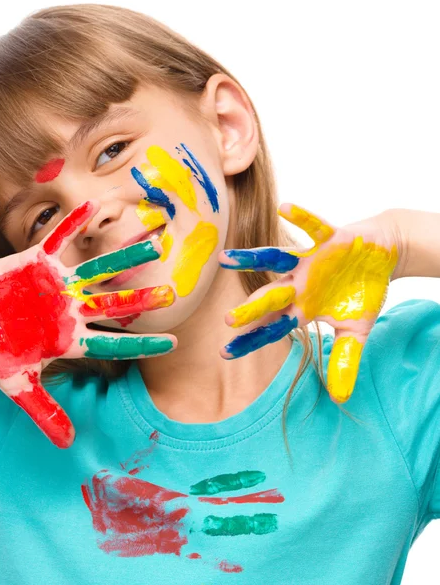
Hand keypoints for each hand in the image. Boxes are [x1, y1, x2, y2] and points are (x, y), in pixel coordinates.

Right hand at [0, 200, 175, 447]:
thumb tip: (68, 445)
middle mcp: (73, 309)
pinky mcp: (40, 259)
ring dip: (124, 255)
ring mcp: (60, 283)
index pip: (115, 342)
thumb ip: (43, 412)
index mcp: (71, 338)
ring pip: (99, 268)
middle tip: (173, 292)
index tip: (174, 343)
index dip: (143, 343)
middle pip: (114, 303)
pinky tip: (97, 204)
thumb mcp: (16, 385)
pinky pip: (61, 238)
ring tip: (154, 241)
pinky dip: (76, 223)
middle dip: (142, 298)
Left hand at [219, 203, 399, 402]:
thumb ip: (345, 359)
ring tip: (226, 260)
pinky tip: (283, 208)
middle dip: (251, 309)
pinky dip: (301, 218)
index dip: (251, 340)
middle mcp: (298, 284)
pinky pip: (313, 226)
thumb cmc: (361, 290)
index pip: (271, 328)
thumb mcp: (356, 330)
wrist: (380, 254)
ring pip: (275, 258)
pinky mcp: (328, 238)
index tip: (224, 353)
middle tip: (228, 321)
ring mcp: (310, 260)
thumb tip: (339, 398)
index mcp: (302, 307)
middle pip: (269, 298)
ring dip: (251, 259)